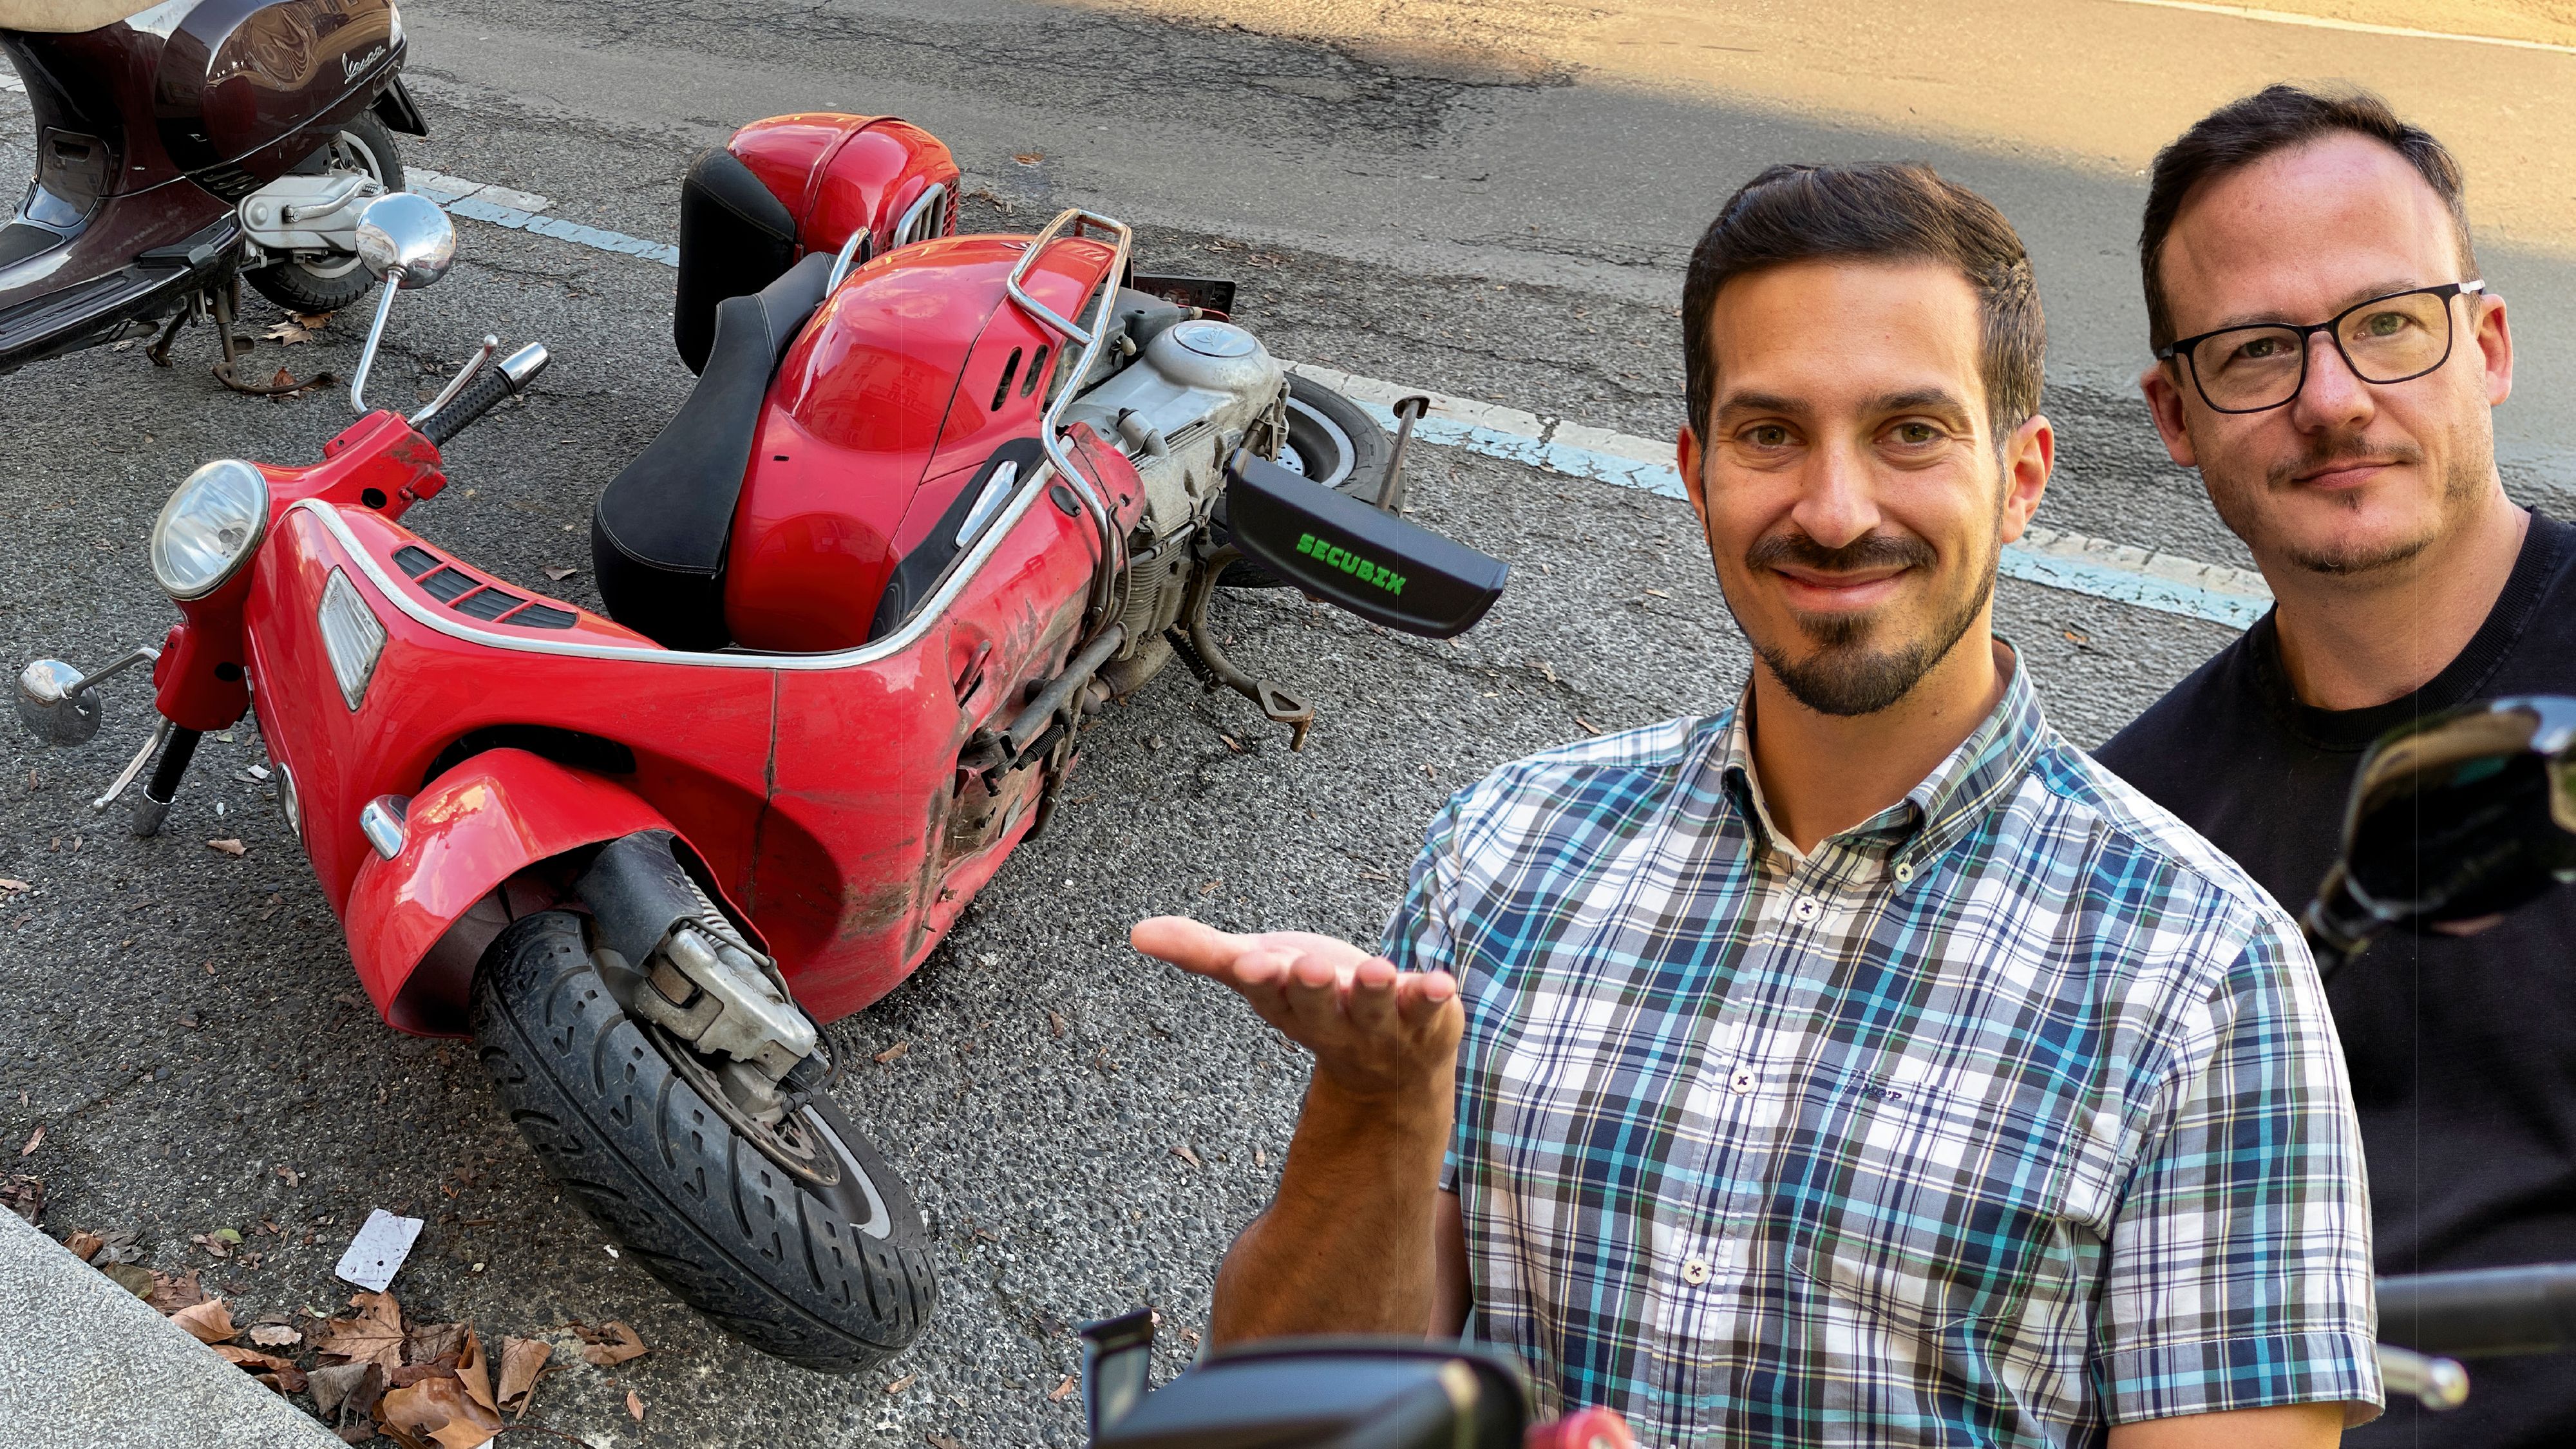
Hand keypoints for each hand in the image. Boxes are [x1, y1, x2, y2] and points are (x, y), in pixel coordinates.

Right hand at [1133, 916, 1461, 1102]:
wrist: (1389, 1067)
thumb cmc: (1315, 1003)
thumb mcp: (1258, 972)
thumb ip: (1203, 952)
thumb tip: (1136, 933)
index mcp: (1287, 1006)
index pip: (1269, 993)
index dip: (1262, 977)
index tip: (1252, 960)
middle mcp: (1332, 1022)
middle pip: (1319, 1006)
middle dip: (1311, 987)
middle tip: (1303, 967)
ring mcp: (1381, 1026)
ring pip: (1375, 1011)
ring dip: (1375, 993)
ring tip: (1376, 973)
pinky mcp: (1427, 1020)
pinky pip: (1430, 1011)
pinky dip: (1434, 998)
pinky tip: (1439, 983)